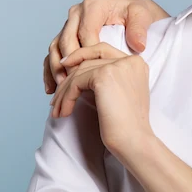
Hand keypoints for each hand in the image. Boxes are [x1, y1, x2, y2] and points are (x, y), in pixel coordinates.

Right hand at [44, 0, 169, 92]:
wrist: (133, 10)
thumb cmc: (137, 13)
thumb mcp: (143, 15)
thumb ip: (139, 28)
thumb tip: (138, 46)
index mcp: (93, 6)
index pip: (85, 33)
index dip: (88, 55)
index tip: (93, 75)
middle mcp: (77, 13)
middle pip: (66, 41)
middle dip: (69, 64)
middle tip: (75, 85)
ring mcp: (70, 24)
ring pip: (56, 47)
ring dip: (56, 69)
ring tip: (62, 88)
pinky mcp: (66, 35)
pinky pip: (54, 52)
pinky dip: (51, 70)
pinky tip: (53, 88)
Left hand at [50, 43, 152, 159]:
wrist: (134, 141)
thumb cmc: (127, 126)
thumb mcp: (120, 94)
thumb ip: (107, 78)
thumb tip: (76, 72)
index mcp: (136, 63)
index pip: (103, 51)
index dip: (81, 57)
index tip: (64, 70)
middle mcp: (130, 60)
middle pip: (88, 60)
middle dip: (68, 78)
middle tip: (55, 98)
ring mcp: (118, 66)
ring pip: (79, 72)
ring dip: (64, 92)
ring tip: (57, 110)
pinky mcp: (104, 76)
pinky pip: (76, 83)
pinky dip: (66, 98)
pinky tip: (63, 113)